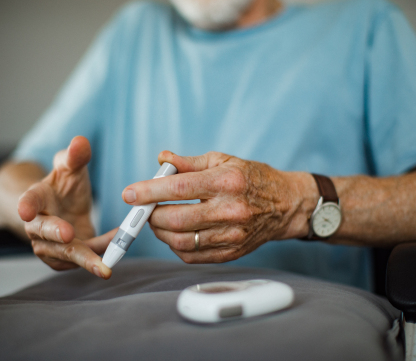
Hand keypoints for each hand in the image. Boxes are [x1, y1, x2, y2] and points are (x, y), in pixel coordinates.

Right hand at [17, 136, 112, 278]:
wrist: (62, 208)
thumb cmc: (64, 186)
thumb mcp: (71, 167)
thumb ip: (75, 156)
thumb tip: (80, 141)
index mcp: (35, 198)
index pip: (29, 200)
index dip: (26, 206)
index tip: (24, 210)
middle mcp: (38, 225)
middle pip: (44, 232)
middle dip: (56, 234)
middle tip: (69, 235)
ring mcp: (48, 245)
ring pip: (64, 254)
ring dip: (85, 257)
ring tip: (105, 262)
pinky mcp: (62, 259)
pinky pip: (81, 259)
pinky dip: (99, 254)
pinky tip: (116, 246)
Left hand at [121, 151, 315, 262]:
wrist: (286, 205)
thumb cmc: (252, 178)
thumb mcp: (223, 160)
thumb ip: (188, 162)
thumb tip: (160, 159)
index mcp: (227, 181)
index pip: (179, 188)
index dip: (149, 191)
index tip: (129, 193)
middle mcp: (231, 209)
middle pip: (177, 219)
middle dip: (152, 215)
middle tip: (144, 209)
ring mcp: (232, 234)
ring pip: (182, 241)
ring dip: (161, 232)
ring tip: (159, 220)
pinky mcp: (232, 252)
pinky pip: (193, 255)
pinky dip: (176, 245)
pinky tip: (176, 233)